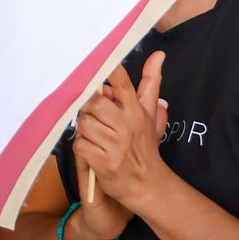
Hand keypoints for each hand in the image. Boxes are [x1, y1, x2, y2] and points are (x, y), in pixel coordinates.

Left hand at [74, 52, 170, 215]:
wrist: (147, 184)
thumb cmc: (144, 145)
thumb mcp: (149, 114)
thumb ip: (150, 83)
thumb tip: (158, 55)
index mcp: (136, 111)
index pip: (120, 83)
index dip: (105, 71)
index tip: (94, 65)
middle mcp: (126, 126)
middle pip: (94, 102)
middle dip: (88, 107)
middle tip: (93, 115)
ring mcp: (115, 145)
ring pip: (84, 124)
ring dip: (84, 129)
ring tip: (94, 135)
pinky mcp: (103, 162)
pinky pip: (80, 144)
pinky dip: (81, 146)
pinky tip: (91, 150)